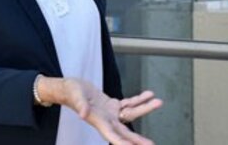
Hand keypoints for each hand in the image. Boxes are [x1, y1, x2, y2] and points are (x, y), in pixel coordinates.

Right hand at [39, 76, 160, 144]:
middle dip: (138, 139)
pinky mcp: (113, 105)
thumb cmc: (70, 92)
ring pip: (130, 114)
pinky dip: (138, 100)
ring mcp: (110, 113)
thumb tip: (83, 114)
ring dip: (144, 109)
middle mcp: (106, 120)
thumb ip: (80, 105)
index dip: (122, 142)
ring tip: (158, 102)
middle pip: (124, 131)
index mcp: (97, 121)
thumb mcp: (75, 96)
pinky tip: (148, 94)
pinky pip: (128, 104)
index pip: (111, 135)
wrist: (69, 88)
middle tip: (151, 144)